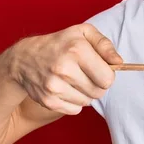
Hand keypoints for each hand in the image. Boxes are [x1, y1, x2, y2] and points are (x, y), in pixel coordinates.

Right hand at [7, 23, 122, 114]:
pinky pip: (75, 110)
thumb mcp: (84, 33)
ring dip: (86, 93)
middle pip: (99, 92)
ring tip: (75, 79)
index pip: (107, 78)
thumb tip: (119, 63)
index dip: (108, 75)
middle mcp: (64, 69)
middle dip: (98, 85)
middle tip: (87, 74)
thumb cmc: (61, 43)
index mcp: (77, 50)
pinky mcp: (48, 101)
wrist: (24, 58)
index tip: (100, 69)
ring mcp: (54, 87)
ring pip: (87, 102)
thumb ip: (105, 45)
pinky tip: (66, 88)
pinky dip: (74, 102)